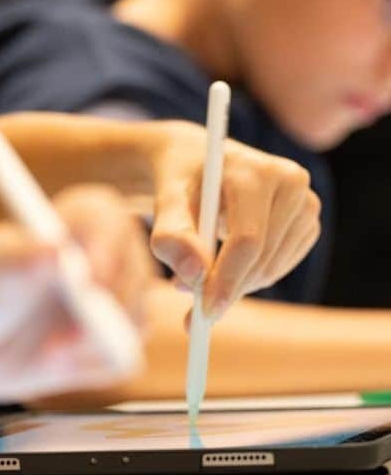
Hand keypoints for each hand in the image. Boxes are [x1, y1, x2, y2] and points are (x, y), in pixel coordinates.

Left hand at [0, 187, 151, 403]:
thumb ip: (20, 261)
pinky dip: (91, 367)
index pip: (108, 219)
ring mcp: (105, 304)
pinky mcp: (104, 345)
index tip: (91, 274)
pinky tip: (52, 363)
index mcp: (69, 225)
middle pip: (137, 272)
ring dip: (97, 342)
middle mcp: (96, 262)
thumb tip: (56, 252)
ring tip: (49, 352)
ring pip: (138, 320)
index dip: (109, 243)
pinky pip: (122, 360)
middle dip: (112, 305)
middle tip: (70, 333)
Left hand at [145, 121, 320, 317]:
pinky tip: (227, 262)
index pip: (247, 240)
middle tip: (194, 309)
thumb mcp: (166, 202)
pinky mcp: (308, 222)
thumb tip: (193, 274)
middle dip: (227, 287)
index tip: (204, 311)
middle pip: (262, 257)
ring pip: (272, 267)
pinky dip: (251, 277)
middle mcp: (290, 181)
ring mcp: (306, 201)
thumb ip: (171, 236)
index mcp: (254, 170)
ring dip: (236, 284)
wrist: (198, 162)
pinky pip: (280, 266)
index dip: (226, 279)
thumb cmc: (180, 182)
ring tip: (200, 273)